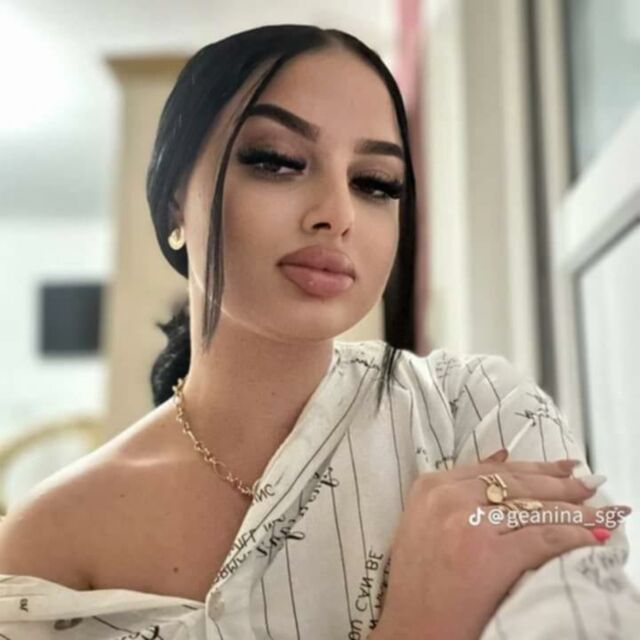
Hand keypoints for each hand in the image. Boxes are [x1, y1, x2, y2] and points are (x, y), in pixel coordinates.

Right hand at [374, 450, 628, 639]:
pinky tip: (589, 537)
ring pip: (534, 508)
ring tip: (597, 513)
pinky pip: (543, 537)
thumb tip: (502, 457)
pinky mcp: (489, 553)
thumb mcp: (425, 520)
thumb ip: (459, 489)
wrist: (412, 627)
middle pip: (516, 484)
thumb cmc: (418, 580)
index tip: (561, 467)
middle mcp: (448, 497)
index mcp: (431, 486)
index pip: (493, 469)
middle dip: (559, 485)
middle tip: (587, 485)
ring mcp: (468, 524)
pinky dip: (572, 536)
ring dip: (573, 511)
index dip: (534, 467)